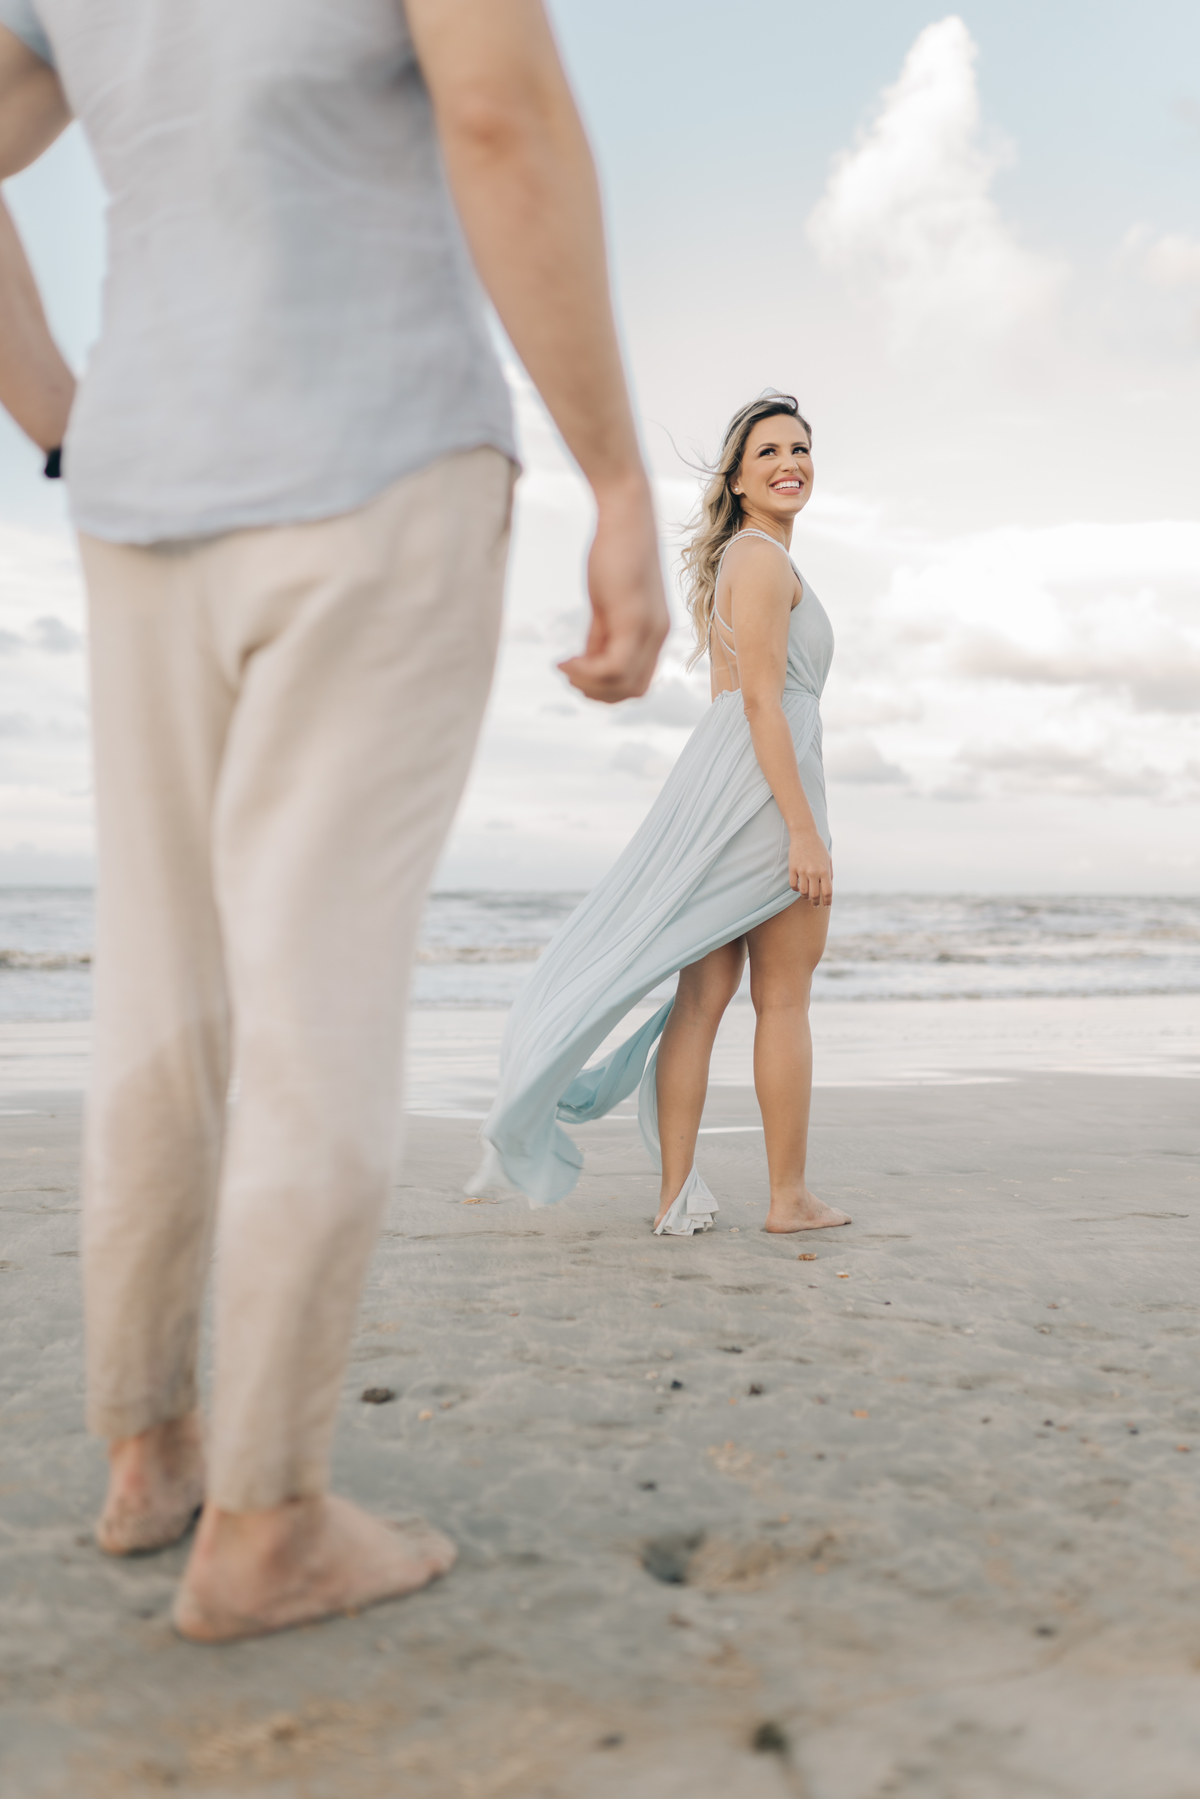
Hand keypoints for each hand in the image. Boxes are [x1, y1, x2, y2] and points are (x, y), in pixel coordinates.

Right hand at [558, 476, 668, 702]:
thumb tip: (588, 661)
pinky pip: (613, 667)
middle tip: (568, 677)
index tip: (578, 675)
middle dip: (597, 694)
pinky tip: (564, 660)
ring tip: (564, 668)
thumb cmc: (615, 553)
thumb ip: (602, 634)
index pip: (639, 683)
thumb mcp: (607, 602)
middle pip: (633, 690)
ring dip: (588, 684)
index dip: (607, 691)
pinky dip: (585, 671)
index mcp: (655, 632)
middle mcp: (658, 635)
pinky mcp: (633, 618)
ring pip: (623, 683)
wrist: (627, 514)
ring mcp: (648, 629)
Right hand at [789, 829, 831, 906]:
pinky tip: (798, 888)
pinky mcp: (792, 868)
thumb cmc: (818, 847)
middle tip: (815, 904)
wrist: (804, 834)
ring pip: (803, 892)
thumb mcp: (828, 859)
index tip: (826, 905)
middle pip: (815, 895)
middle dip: (815, 902)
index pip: (827, 892)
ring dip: (805, 896)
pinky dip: (796, 889)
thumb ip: (829, 873)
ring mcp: (802, 871)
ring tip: (807, 896)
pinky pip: (793, 885)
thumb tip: (828, 887)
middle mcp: (814, 872)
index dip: (827, 901)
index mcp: (824, 871)